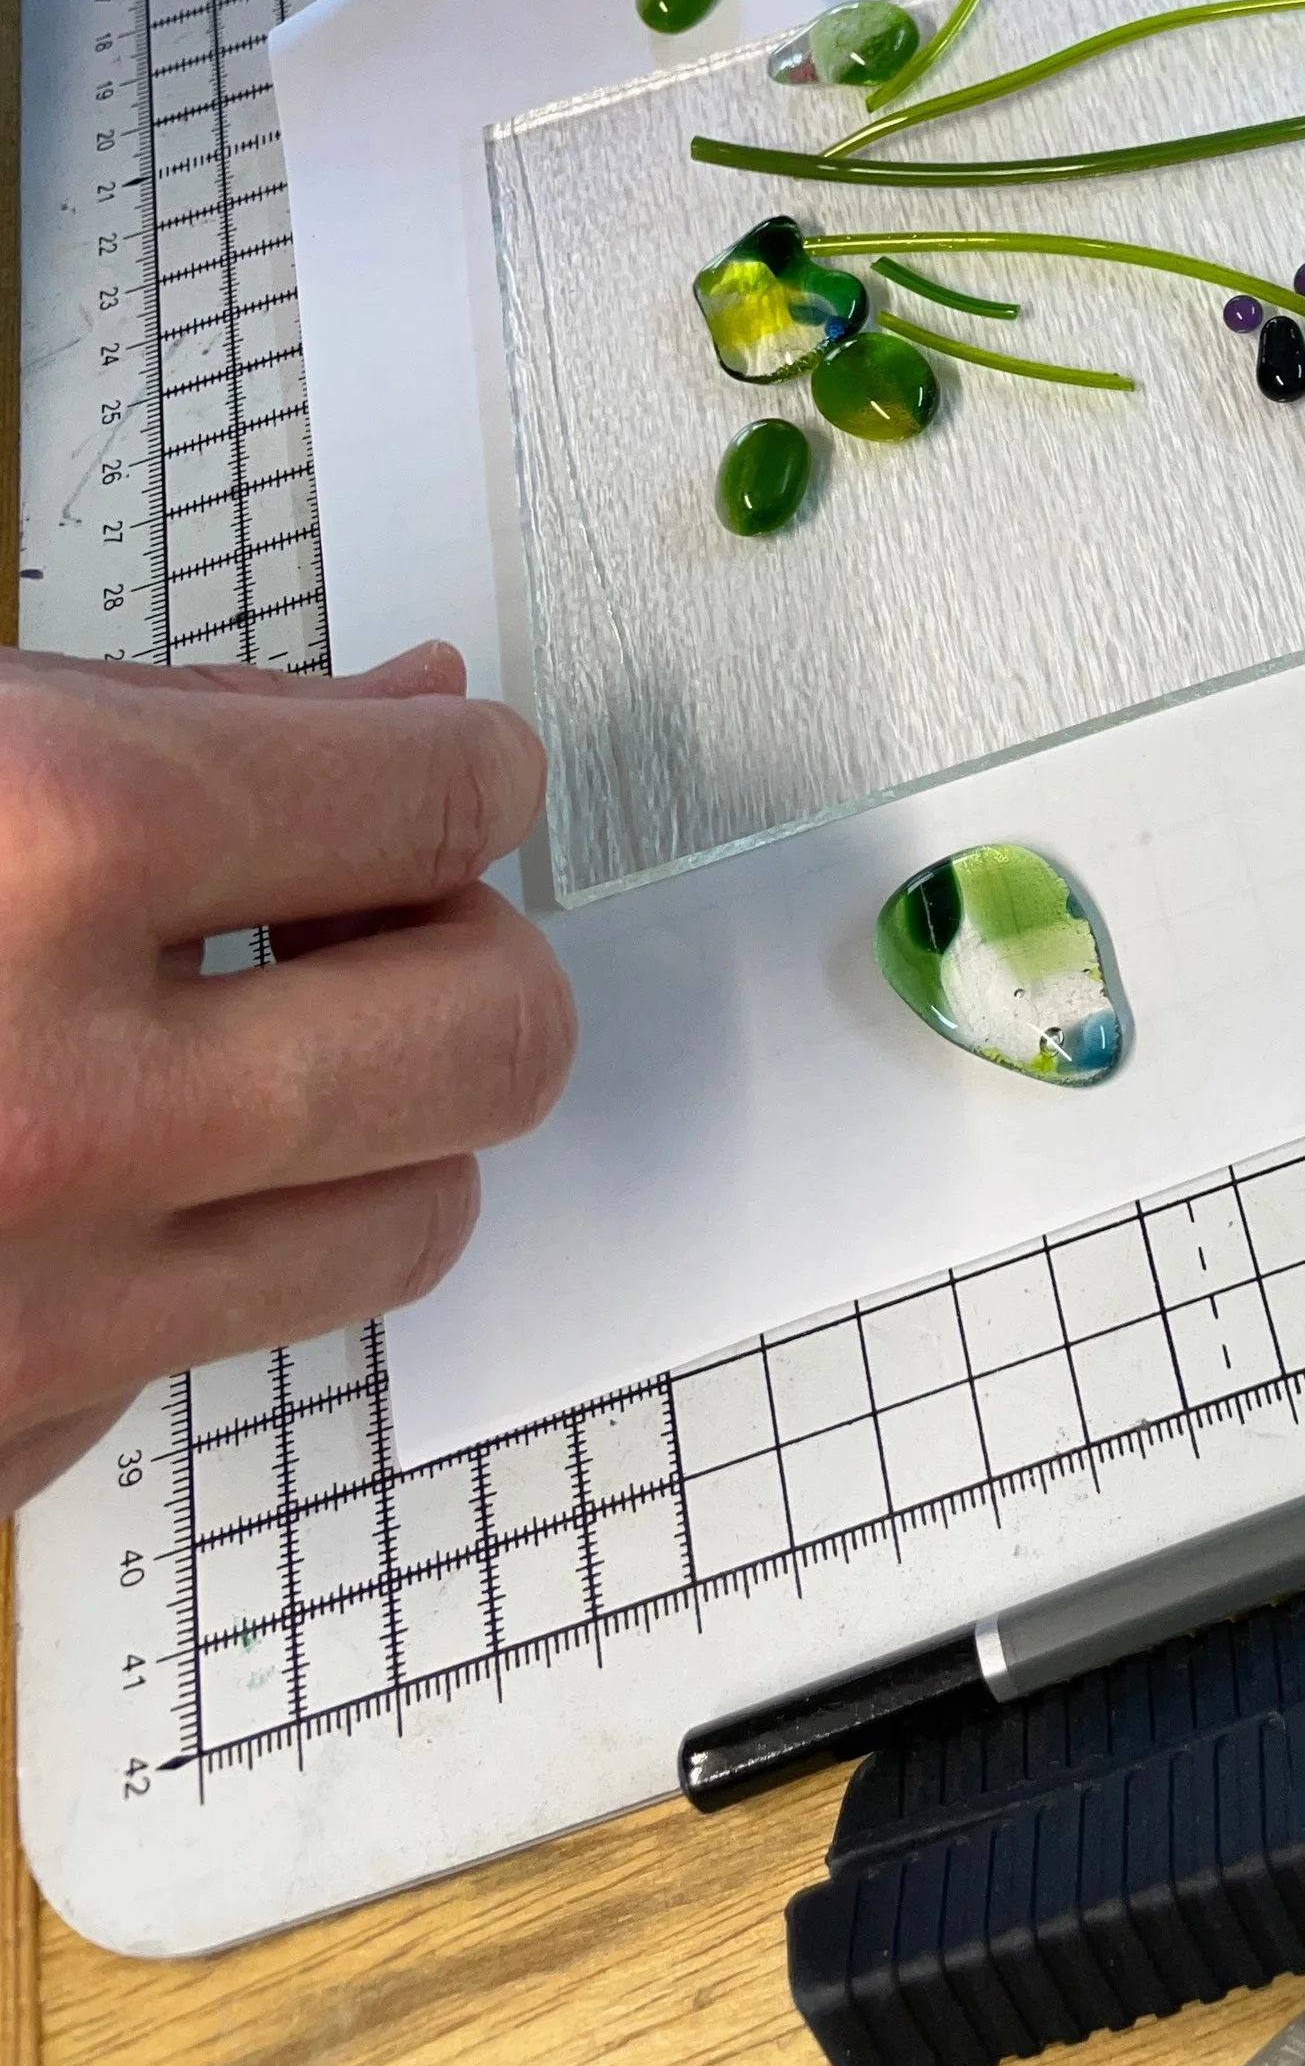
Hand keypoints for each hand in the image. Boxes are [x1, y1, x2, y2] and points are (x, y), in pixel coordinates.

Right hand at [0, 641, 572, 1518]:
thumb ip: (194, 720)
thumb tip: (420, 712)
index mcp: (54, 845)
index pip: (443, 801)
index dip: (466, 773)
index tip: (446, 776)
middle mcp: (71, 1094)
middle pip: (498, 1038)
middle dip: (467, 958)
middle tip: (365, 924)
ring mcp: (34, 1304)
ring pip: (415, 1226)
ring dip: (378, 1129)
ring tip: (234, 1054)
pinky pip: (217, 1352)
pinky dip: (193, 1262)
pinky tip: (81, 1183)